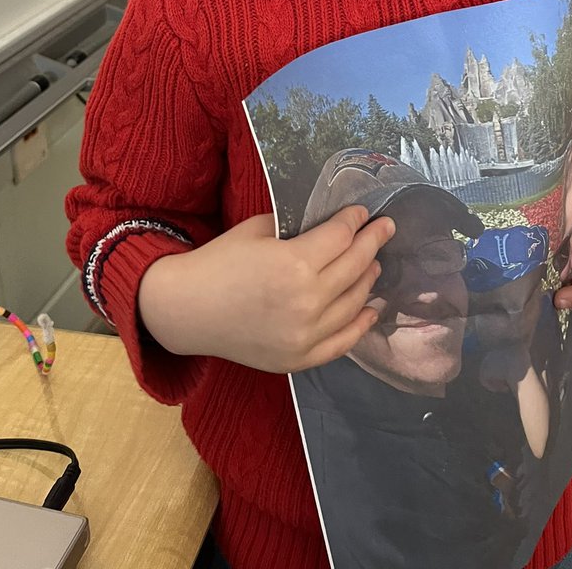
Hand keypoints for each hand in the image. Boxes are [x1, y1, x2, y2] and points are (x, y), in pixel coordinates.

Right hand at [138, 206, 394, 372]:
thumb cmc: (220, 261)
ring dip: (369, 278)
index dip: (354, 220)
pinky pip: (343, 342)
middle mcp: (307, 301)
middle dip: (373, 242)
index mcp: (294, 263)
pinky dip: (362, 324)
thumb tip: (330, 222)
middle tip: (385, 228)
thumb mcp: (258, 230)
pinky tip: (372, 308)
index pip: (341, 237)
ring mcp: (306, 335)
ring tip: (374, 263)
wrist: (186, 310)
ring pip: (355, 302)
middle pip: (355, 266)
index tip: (363, 212)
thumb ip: (297, 226)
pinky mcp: (300, 358)